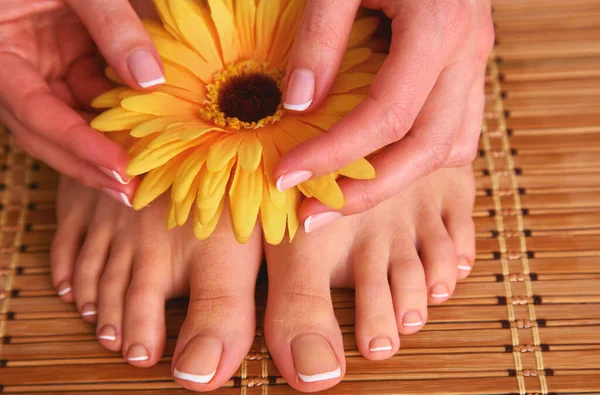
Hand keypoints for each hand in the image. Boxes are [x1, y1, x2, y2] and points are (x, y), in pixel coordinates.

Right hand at [0, 0, 165, 203]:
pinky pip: (87, 96)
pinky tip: (142, 129)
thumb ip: (111, 23)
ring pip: (69, 119)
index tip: (120, 171)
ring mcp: (39, 67)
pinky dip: (114, 114)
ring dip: (104, 146)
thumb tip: (151, 79)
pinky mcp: (61, 60)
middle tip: (132, 193)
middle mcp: (16, 69)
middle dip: (88, 165)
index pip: (36, 115)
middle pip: (47, 133)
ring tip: (141, 174)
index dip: (77, 147)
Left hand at [274, 0, 493, 227]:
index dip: (334, 155)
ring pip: (450, 148)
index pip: (386, 117)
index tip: (285, 178)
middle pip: (426, 150)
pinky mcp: (467, 69)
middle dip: (368, 191)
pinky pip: (457, 131)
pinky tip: (382, 162)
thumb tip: (299, 106)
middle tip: (314, 215)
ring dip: (397, 181)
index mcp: (436, 28)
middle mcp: (466, 54)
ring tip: (342, 196)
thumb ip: (320, 38)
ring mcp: (474, 63)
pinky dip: (419, 157)